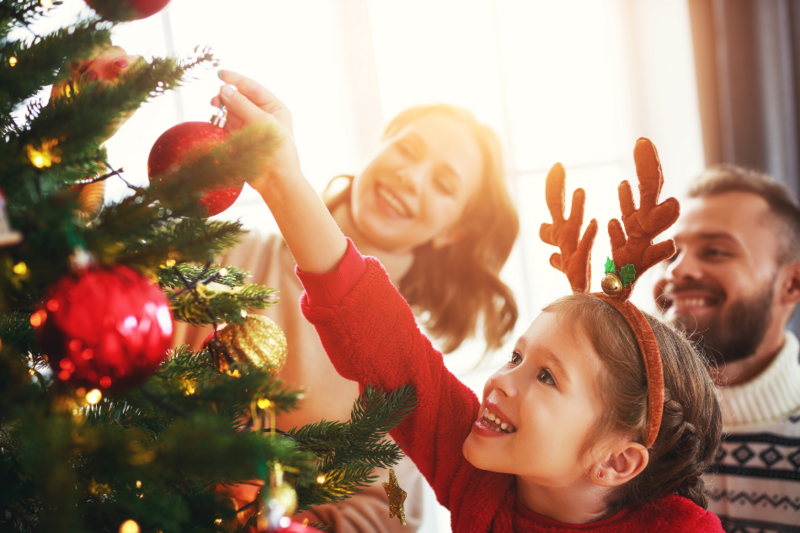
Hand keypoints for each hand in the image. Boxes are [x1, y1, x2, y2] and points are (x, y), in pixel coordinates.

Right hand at [211, 70, 302, 191]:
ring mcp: (250, 128)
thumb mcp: (263, 123)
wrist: (277, 181)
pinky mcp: (240, 140)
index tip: (220, 74)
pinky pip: (226, 126)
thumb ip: (243, 106)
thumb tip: (224, 90)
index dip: (237, 80)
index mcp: (274, 108)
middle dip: (227, 96)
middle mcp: (262, 115)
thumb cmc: (278, 151)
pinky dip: (219, 122)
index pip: (253, 88)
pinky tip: (214, 121)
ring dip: (222, 108)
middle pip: (240, 98)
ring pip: (231, 111)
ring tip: (214, 107)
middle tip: (215, 99)